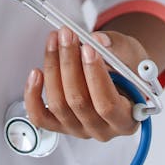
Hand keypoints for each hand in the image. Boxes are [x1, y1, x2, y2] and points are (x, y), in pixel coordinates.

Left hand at [24, 27, 148, 141]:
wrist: (119, 75)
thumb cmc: (127, 69)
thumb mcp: (131, 54)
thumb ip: (117, 48)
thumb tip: (98, 41)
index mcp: (127, 118)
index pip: (107, 105)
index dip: (95, 76)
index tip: (88, 49)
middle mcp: (102, 129)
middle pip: (78, 102)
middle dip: (69, 63)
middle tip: (67, 35)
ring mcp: (78, 128)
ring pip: (58, 104)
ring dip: (53, 68)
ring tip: (55, 41)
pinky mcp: (59, 124)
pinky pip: (40, 116)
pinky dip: (33, 95)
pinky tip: (36, 72)